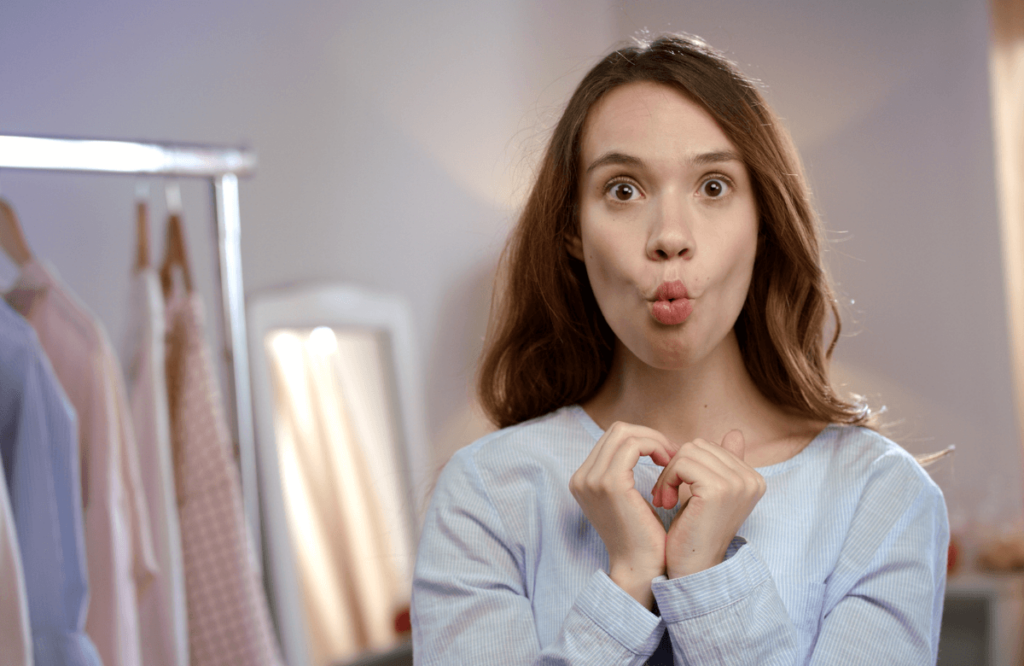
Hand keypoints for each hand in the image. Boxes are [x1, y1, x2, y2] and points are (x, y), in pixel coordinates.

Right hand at [569, 422, 676, 607]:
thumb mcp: (627, 499)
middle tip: (671, 453)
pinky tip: (668, 463)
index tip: (665, 455)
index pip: (612, 439)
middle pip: (616, 430)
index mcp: (583, 480)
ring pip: (625, 433)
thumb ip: (624, 472)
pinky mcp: (610, 484)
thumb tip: (643, 443)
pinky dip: (654, 448)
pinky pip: (634, 446)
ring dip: (654, 440)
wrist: (640, 568)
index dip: (642, 440)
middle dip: (648, 435)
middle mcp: (582, 477)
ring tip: (672, 458)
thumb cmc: (642, 536)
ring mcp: (592, 480)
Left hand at [652, 430, 765, 577]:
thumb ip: (725, 464)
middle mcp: (752, 479)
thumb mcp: (712, 494)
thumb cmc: (695, 532)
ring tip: (665, 500)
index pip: (710, 447)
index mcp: (754, 478)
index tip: (677, 491)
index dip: (685, 466)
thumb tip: (735, 433)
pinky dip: (667, 480)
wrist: (693, 569)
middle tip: (665, 495)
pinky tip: (666, 502)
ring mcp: (738, 483)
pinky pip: (681, 464)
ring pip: (687, 452)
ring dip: (668, 474)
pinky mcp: (717, 489)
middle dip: (675, 467)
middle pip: (698, 446)